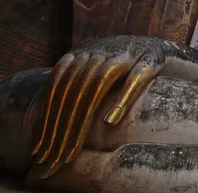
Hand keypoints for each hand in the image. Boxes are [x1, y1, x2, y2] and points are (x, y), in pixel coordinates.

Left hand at [31, 36, 171, 177]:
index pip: (59, 83)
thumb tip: (42, 121)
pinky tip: (112, 120)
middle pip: (76, 86)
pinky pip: (136, 78)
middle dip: (65, 121)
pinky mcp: (150, 59)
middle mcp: (102, 50)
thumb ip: (70, 88)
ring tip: (77, 141)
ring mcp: (126, 53)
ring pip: (100, 81)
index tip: (42, 144)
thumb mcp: (92, 71)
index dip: (49, 113)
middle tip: (57, 152)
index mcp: (83, 53)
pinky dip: (123, 98)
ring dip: (85, 112)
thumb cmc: (120, 66)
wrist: (155, 44)